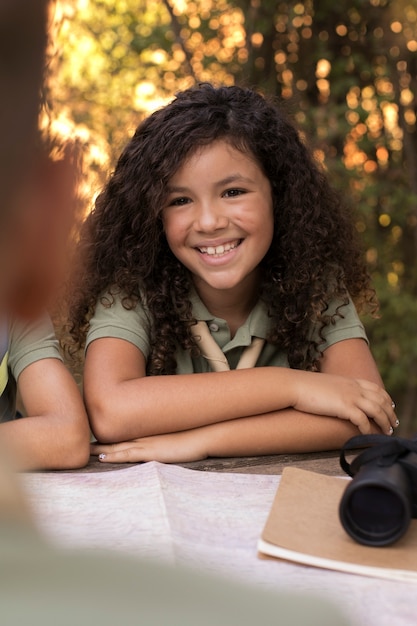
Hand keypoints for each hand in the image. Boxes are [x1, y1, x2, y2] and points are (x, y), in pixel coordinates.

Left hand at [91, 429, 207, 463]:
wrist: (204, 435)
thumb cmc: (194, 436)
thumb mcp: (177, 438)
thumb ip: (167, 441)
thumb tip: (163, 445)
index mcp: (150, 434)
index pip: (127, 435)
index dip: (112, 437)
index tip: (98, 438)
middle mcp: (145, 437)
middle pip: (118, 438)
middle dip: (101, 441)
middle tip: (84, 443)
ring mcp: (147, 444)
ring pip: (119, 446)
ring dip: (102, 449)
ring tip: (86, 450)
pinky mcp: (151, 452)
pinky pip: (128, 454)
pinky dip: (115, 455)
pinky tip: (103, 457)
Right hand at [292, 372, 396, 435]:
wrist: (294, 385)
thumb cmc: (304, 386)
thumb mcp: (326, 384)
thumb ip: (336, 389)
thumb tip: (337, 398)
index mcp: (350, 380)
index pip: (376, 388)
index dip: (386, 398)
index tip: (390, 407)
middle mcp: (354, 387)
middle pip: (381, 399)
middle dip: (390, 413)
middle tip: (392, 424)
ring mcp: (350, 396)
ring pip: (377, 410)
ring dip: (384, 422)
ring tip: (387, 432)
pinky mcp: (344, 407)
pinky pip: (363, 420)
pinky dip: (368, 429)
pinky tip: (368, 435)